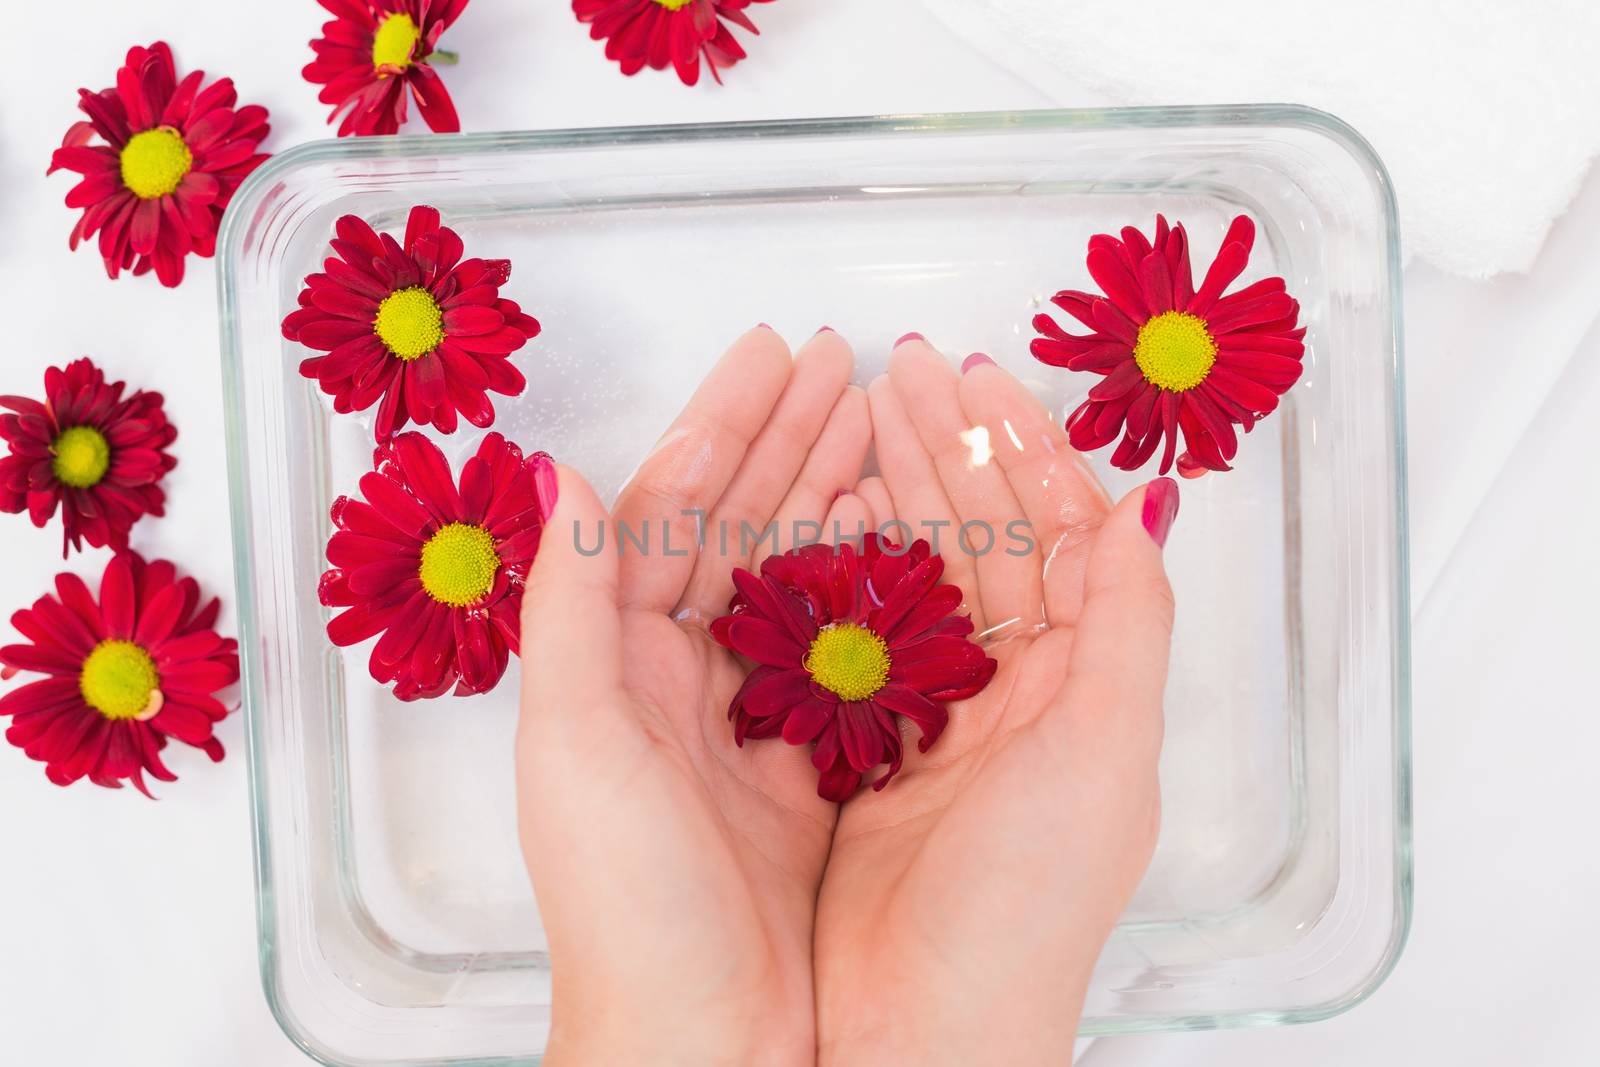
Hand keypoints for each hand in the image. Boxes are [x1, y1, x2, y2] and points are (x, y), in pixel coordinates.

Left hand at [515, 328, 874, 1065]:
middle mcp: (673, 676)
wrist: (706, 1041)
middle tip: (841, 362)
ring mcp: (743, 715)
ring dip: (832, 491)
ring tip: (878, 419)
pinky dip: (870, 584)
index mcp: (612, 659)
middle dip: (785, 438)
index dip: (723, 425)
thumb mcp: (575, 743)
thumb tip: (559, 473)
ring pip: (792, 573)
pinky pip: (839, 647)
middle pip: (734, 525)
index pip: (668, 509)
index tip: (773, 355)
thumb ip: (569, 606)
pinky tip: (904, 533)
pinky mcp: (804, 762)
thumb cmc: (626, 902)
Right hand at [813, 340, 1174, 1064]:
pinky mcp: (867, 744)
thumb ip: (1131, 623)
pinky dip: (843, 564)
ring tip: (858, 410)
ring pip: (922, 569)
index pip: (1061, 532)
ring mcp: (939, 713)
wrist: (914, 1032)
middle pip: (988, 534)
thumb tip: (1149, 500)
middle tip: (899, 365)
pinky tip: (820, 509)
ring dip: (897, 485)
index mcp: (1085, 682)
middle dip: (949, 442)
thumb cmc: (1027, 907)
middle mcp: (1017, 688)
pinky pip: (859, 630)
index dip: (1022, 446)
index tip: (976, 374)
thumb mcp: (1104, 756)